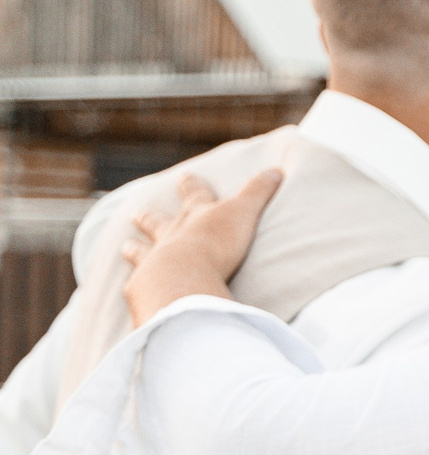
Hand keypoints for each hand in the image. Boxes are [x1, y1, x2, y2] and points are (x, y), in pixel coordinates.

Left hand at [120, 170, 280, 323]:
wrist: (184, 275)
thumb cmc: (215, 241)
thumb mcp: (243, 211)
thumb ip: (258, 191)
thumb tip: (277, 169)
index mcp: (195, 216)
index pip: (194, 195)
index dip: (192, 185)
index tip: (185, 176)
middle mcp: (171, 235)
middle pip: (158, 222)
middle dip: (150, 217)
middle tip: (136, 212)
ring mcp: (156, 259)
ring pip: (142, 250)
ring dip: (135, 248)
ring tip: (125, 247)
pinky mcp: (148, 285)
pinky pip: (140, 282)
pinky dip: (137, 283)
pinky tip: (132, 286)